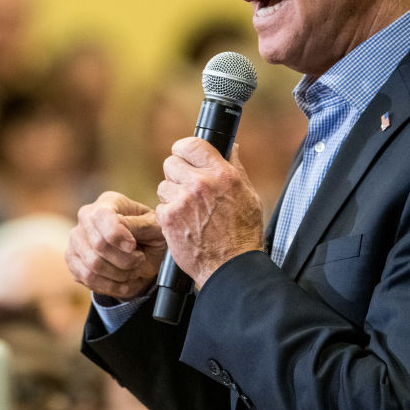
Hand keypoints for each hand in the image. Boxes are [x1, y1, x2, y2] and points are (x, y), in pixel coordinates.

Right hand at [64, 191, 166, 299]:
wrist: (142, 253)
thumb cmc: (149, 235)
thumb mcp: (155, 227)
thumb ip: (141, 226)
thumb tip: (123, 234)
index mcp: (108, 202)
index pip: (102, 216)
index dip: (117, 235)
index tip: (133, 247)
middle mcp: (86, 216)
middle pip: (98, 244)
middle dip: (125, 260)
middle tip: (139, 260)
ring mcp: (76, 237)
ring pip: (93, 264)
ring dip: (119, 275)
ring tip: (133, 271)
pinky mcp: (72, 258)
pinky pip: (87, 277)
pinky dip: (110, 285)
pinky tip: (123, 282)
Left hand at [157, 140, 263, 288]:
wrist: (231, 266)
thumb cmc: (242, 233)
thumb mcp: (248, 195)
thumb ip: (235, 167)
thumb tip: (230, 147)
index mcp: (222, 174)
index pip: (191, 144)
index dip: (184, 150)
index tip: (184, 157)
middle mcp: (201, 184)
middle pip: (171, 162)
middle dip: (177, 174)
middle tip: (187, 188)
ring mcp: (183, 201)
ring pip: (163, 185)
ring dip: (172, 196)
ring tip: (189, 211)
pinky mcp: (170, 218)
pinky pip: (160, 206)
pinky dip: (169, 215)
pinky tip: (184, 224)